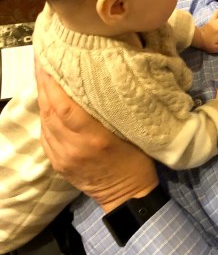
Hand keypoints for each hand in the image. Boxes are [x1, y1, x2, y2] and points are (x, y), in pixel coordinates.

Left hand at [35, 63, 158, 212]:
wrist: (128, 196)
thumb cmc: (138, 159)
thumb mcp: (132, 131)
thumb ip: (112, 109)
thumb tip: (100, 79)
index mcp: (95, 138)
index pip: (64, 105)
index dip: (53, 81)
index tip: (50, 58)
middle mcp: (73, 147)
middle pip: (50, 110)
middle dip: (44, 82)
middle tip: (44, 57)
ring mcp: (62, 157)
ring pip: (45, 120)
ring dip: (43, 95)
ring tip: (45, 73)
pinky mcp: (57, 163)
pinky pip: (45, 133)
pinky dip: (45, 113)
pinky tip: (48, 100)